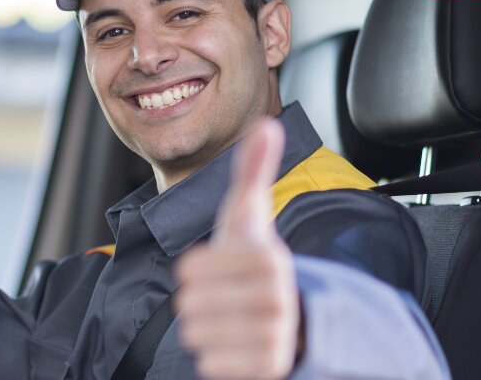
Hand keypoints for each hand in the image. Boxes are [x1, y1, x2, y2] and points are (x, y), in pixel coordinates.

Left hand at [175, 120, 300, 379]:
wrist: (290, 319)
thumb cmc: (254, 263)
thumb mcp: (250, 217)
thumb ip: (252, 171)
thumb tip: (265, 124)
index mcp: (268, 258)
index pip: (190, 269)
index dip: (194, 270)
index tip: (218, 268)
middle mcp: (276, 298)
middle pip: (190, 304)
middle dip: (199, 301)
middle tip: (224, 298)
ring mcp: (274, 337)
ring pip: (196, 335)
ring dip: (205, 329)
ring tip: (230, 320)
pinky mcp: (267, 369)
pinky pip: (210, 365)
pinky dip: (214, 358)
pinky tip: (235, 345)